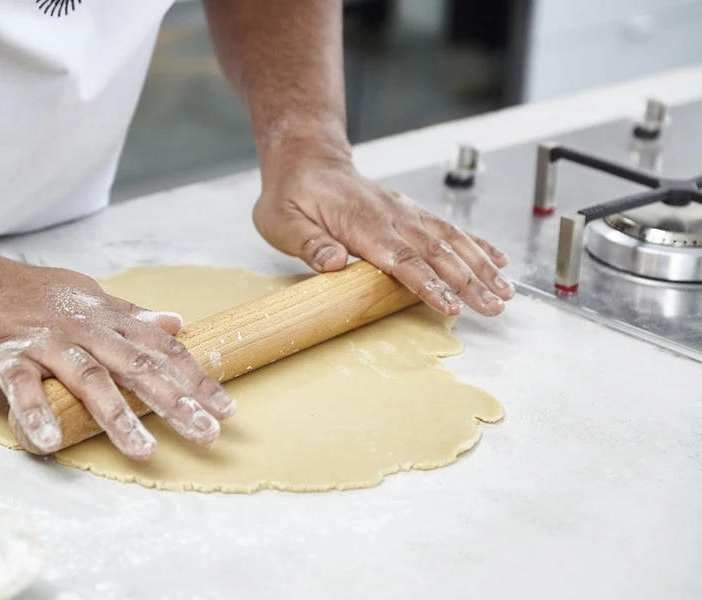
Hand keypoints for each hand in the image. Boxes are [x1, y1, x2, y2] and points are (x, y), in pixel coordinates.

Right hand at [0, 253, 235, 458]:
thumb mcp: (85, 297)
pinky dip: (37, 413)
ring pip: (88, 378)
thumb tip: (176, 322)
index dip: (195, 377)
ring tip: (143, 451)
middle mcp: (81, 329)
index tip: (226, 407)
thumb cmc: (23, 293)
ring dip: (117, 415)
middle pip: (136, 365)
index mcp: (103, 318)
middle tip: (206, 432)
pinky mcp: (6, 357)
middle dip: (174, 401)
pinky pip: (24, 388)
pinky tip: (51, 442)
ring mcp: (44, 343)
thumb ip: (130, 315)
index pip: (159, 348)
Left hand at [253, 156, 513, 315]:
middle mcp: (390, 215)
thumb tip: (332, 262)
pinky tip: (498, 260)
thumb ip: (308, 243)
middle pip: (436, 252)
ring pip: (450, 240)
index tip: (450, 305)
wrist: (306, 161)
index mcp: (360, 222)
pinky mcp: (410, 212)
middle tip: (493, 307)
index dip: (427, 283)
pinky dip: (476, 244)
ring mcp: (404, 212)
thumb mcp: (282, 222)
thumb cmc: (292, 195)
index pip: (400, 258)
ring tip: (505, 291)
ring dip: (480, 266)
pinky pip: (448, 228)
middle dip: (468, 281)